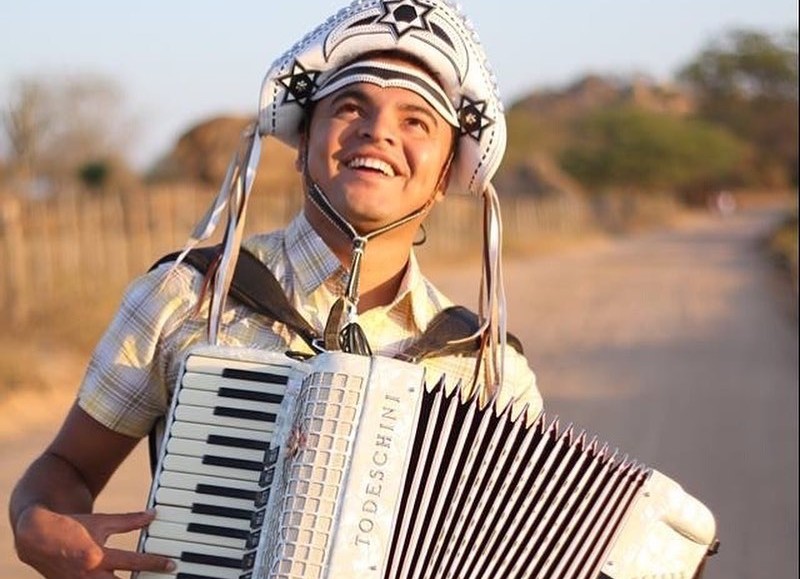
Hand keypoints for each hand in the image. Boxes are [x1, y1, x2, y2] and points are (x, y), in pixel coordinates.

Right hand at [14, 505, 174, 578]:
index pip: (134, 562)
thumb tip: (153, 514)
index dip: (155, 563)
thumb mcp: (101, 522)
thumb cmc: (72, 527)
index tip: (171, 564)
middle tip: (164, 578)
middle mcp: (89, 576)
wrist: (36, 537)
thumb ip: (128, 521)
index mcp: (97, 557)